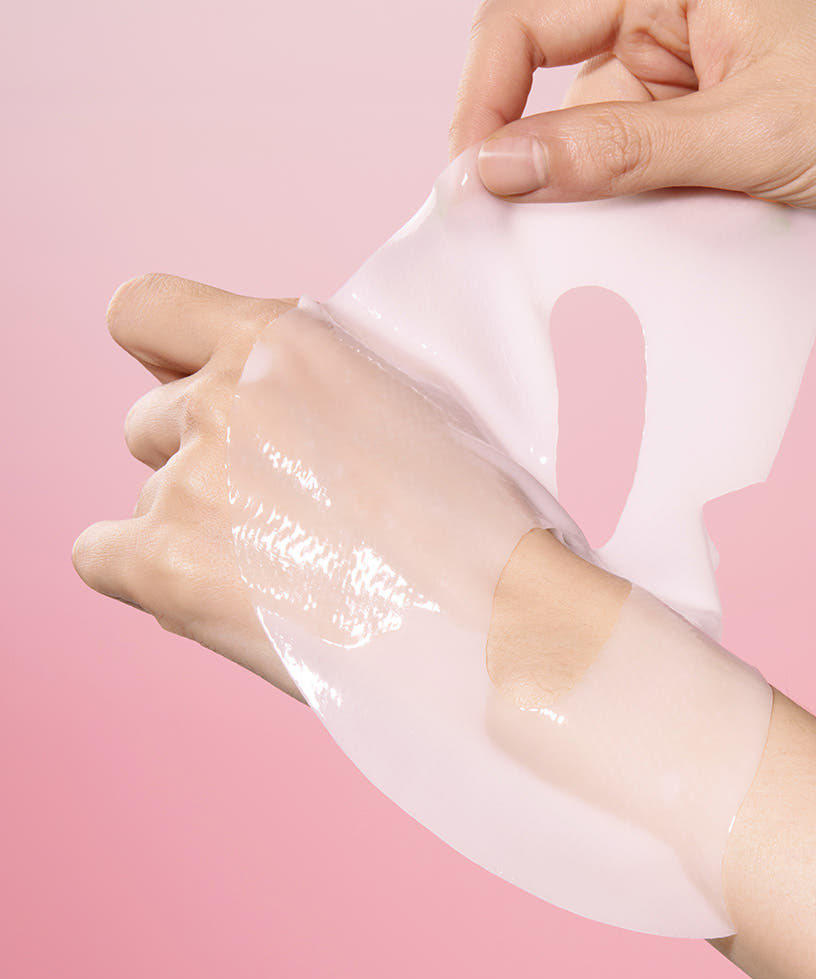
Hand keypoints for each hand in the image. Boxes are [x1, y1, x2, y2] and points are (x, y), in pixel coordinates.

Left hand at [73, 275, 551, 698]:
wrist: (498, 614)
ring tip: (283, 569)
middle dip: (199, 459)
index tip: (197, 391)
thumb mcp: (410, 397)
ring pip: (146, 495)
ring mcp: (189, 479)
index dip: (164, 357)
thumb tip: (265, 391)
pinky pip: (101, 555)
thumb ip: (323, 377)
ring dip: (193, 525)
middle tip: (280, 510)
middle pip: (148, 421)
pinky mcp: (164, 564)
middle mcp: (223, 395)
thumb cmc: (480, 516)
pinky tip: (223, 595)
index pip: (142, 311)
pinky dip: (146, 573)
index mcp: (283, 338)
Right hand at [450, 0, 815, 232]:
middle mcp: (671, 20)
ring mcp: (690, 79)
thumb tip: (501, 165)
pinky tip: (665, 242)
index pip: (529, 22)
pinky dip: (645, 215)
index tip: (474, 178)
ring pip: (603, 149)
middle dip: (548, 172)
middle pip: (561, 98)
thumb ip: (614, 154)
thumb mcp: (742, 134)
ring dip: (608, 206)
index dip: (487, 99)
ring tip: (639, 240)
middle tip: (528, 241)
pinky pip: (645, 174)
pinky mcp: (709, 128)